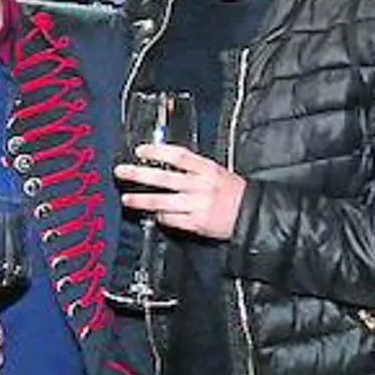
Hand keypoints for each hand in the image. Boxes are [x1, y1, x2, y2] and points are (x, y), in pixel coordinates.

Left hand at [114, 143, 245, 239]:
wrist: (253, 214)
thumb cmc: (234, 192)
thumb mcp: (216, 172)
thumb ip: (193, 168)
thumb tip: (165, 162)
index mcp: (207, 170)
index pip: (178, 156)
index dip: (157, 152)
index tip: (140, 151)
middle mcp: (201, 186)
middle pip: (164, 178)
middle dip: (139, 175)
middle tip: (122, 172)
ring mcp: (198, 206)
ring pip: (162, 202)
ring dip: (141, 201)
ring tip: (127, 199)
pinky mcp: (197, 224)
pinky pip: (171, 219)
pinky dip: (160, 217)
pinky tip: (152, 215)